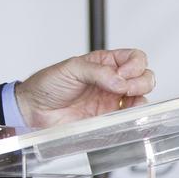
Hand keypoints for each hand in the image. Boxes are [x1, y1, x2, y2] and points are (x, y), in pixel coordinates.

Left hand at [14, 49, 154, 128]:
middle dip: (140, 80)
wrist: (34, 109)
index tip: (121, 73)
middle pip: (143, 76)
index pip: (134, 58)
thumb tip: (119, 80)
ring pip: (141, 97)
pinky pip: (128, 117)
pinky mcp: (107, 119)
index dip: (134, 64)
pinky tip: (124, 113)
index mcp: (105, 63)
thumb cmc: (48, 84)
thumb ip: (97, 71)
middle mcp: (112, 81)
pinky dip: (133, 115)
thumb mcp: (72, 68)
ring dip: (140, 97)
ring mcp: (111, 101)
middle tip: (124, 87)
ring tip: (124, 99)